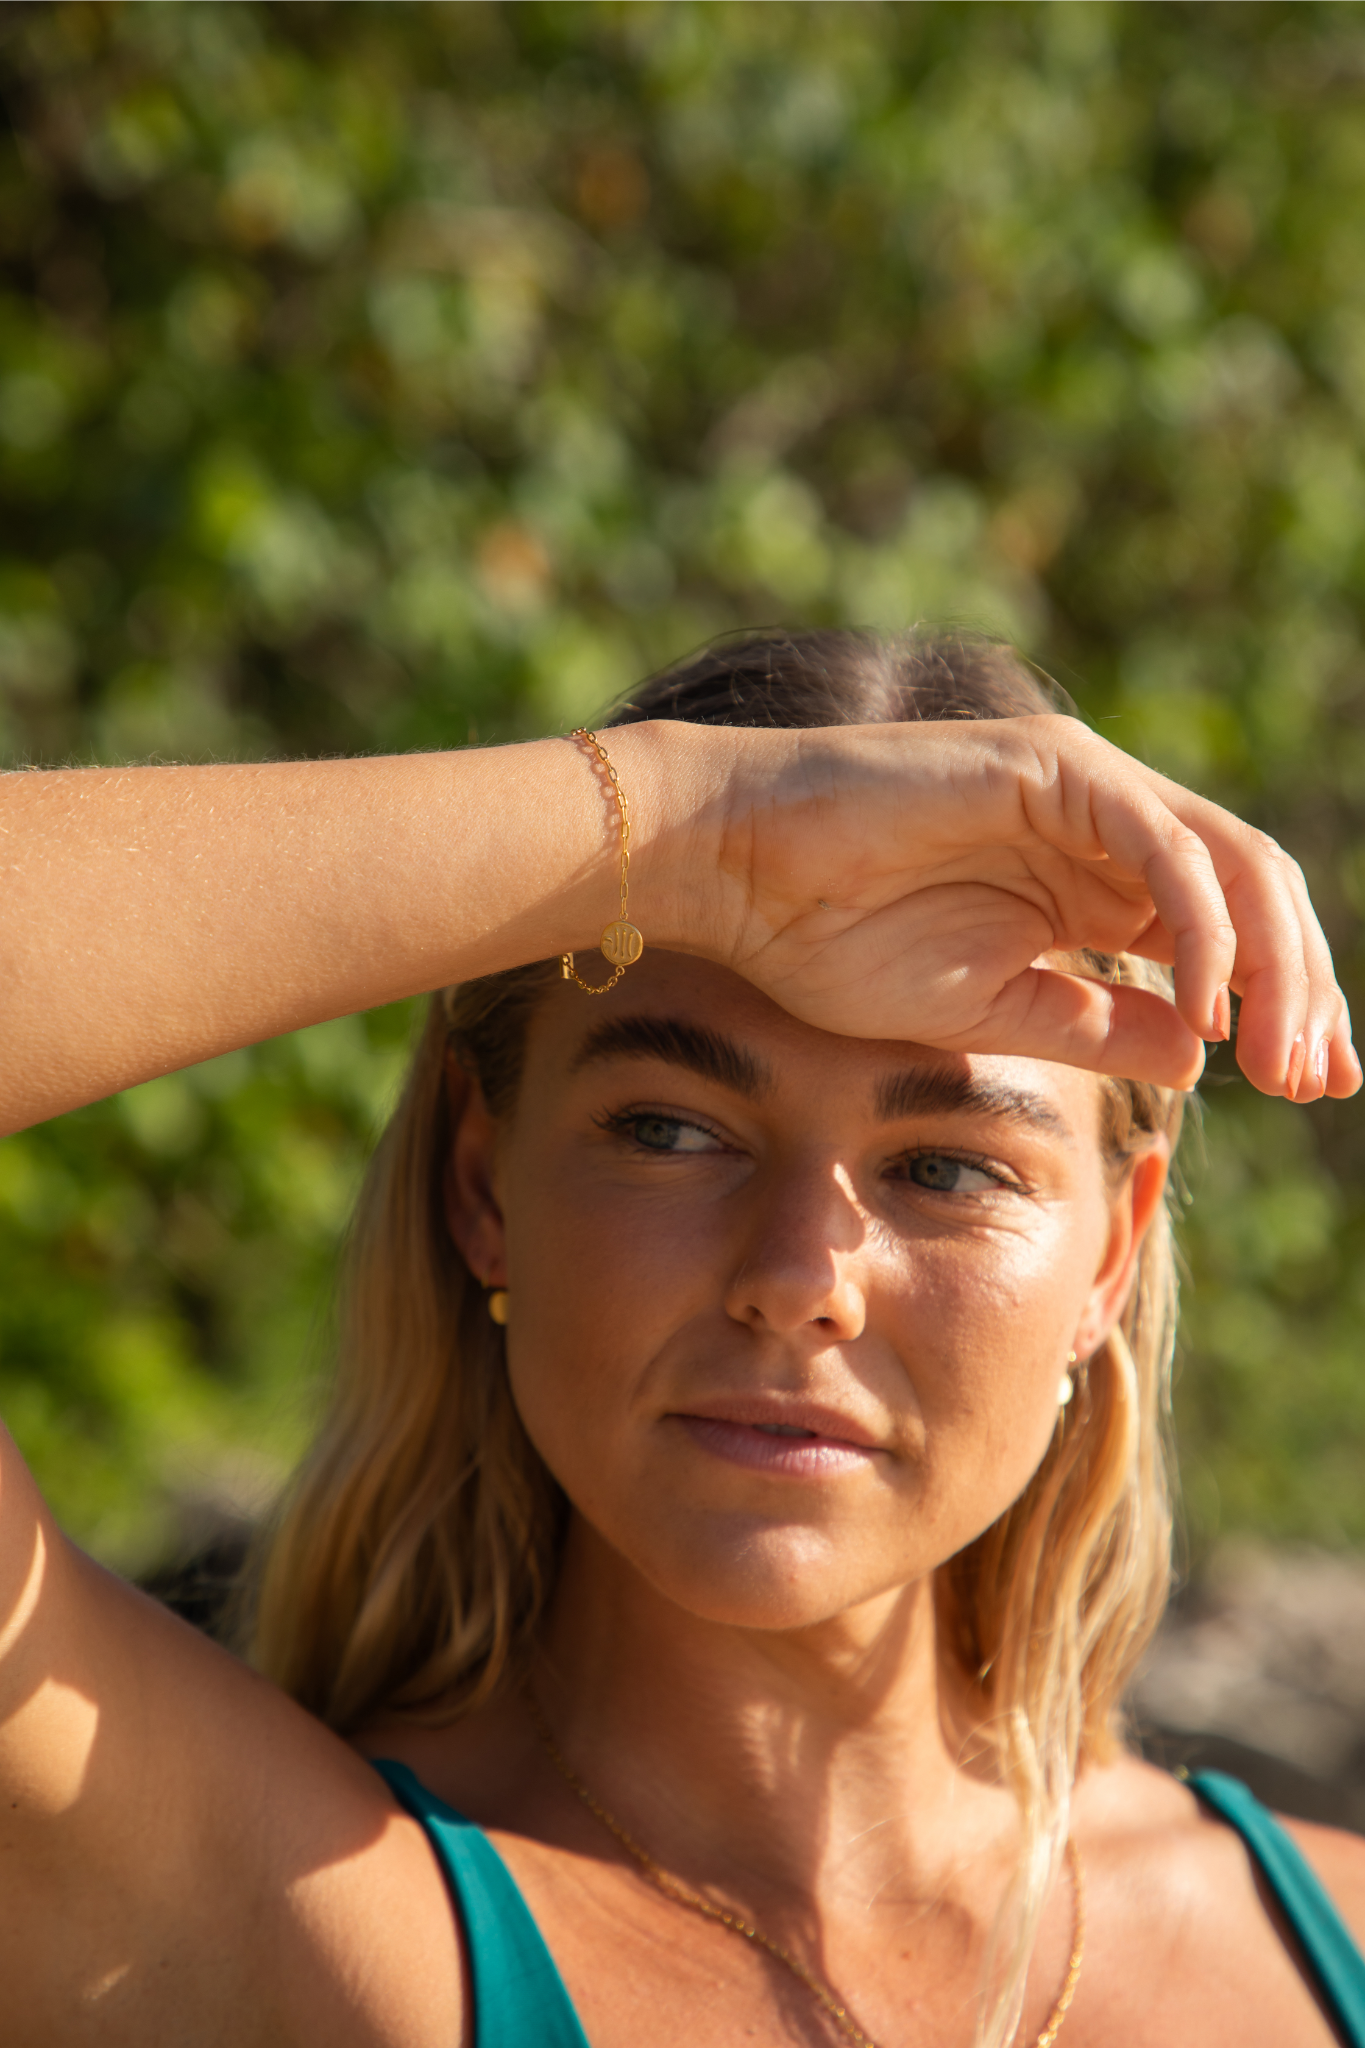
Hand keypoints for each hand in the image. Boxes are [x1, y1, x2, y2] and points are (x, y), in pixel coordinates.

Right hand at [656, 715, 1357, 1098]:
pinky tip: (1205, 1005)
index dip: (1281, 1009)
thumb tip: (1199, 1058)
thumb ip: (1098, 1025)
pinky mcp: (1051, 769)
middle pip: (1255, 895)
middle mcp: (1106, 827)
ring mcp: (1084, 789)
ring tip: (1278, 1057)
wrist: (735, 875)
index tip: (1310, 1089)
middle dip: (1301, 992)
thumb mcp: (991, 1011)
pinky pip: (1163, 848)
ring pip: (1231, 865)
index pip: (1227, 935)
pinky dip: (1202, 928)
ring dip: (1275, 966)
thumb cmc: (832, 941)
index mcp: (1094, 882)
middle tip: (1318, 1082)